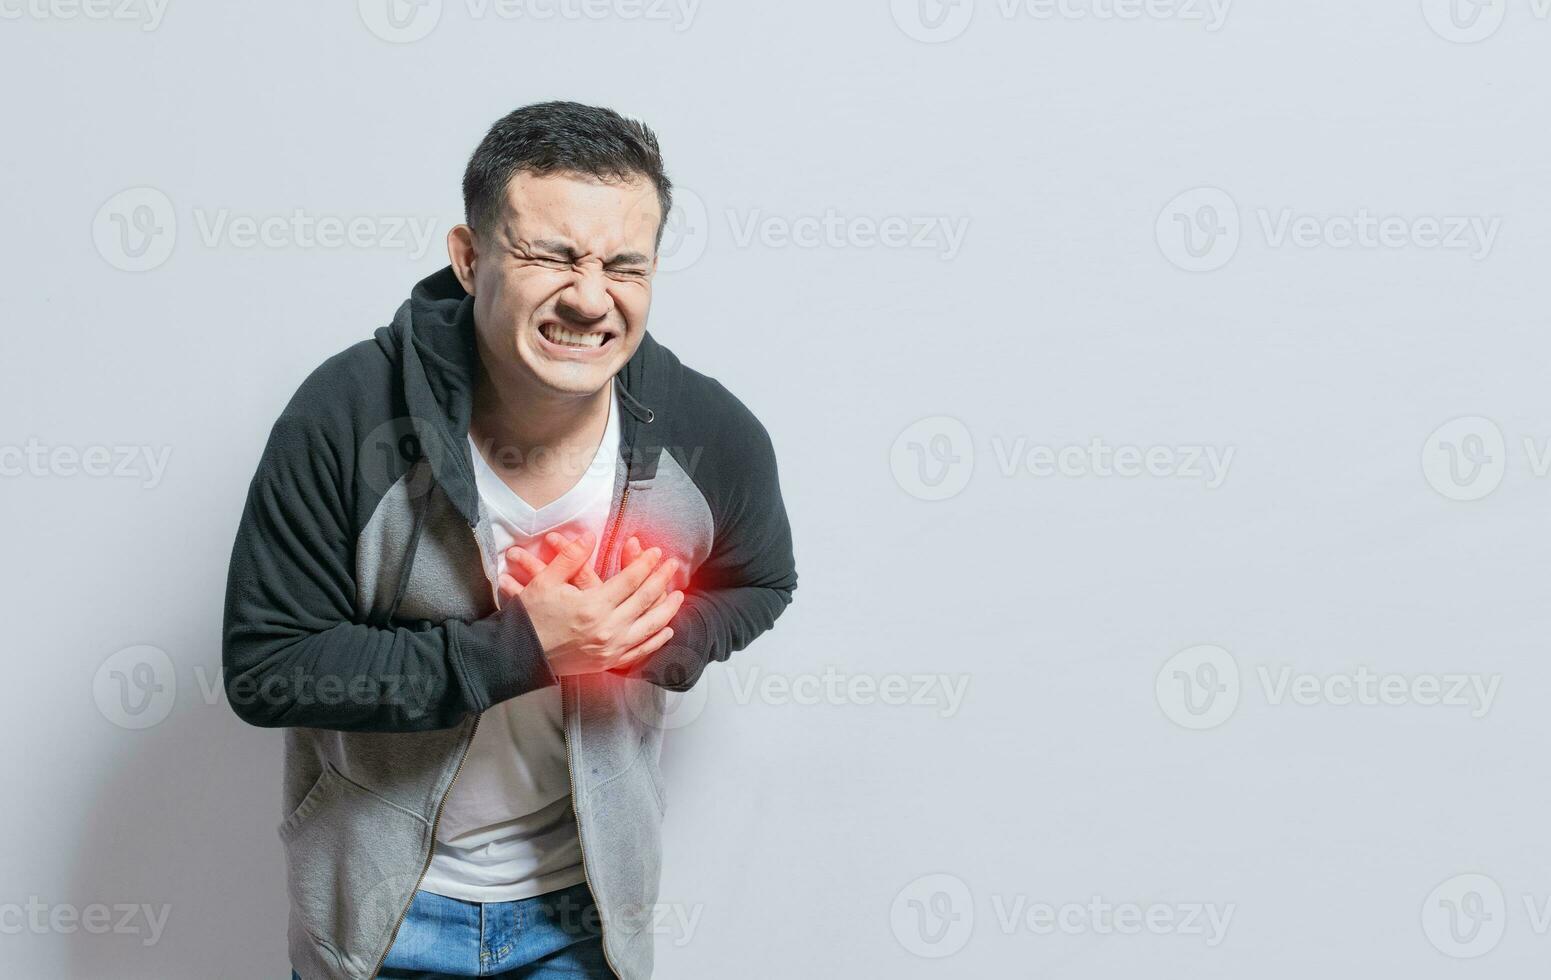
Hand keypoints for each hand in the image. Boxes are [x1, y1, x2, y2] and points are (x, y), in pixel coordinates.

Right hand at [497, 530, 684, 675]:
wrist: (520, 655)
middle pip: (644, 600)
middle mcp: (606, 629)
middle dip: (661, 580)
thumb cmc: (531, 618)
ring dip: (667, 609)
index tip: (655, 552)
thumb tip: (590, 535)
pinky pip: (639, 651)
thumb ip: (570, 557)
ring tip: (679, 595)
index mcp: (592, 607)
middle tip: (673, 565)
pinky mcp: (607, 662)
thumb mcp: (545, 582)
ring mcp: (610, 648)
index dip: (644, 564)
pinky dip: (656, 640)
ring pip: (649, 627)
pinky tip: (666, 630)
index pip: (629, 581)